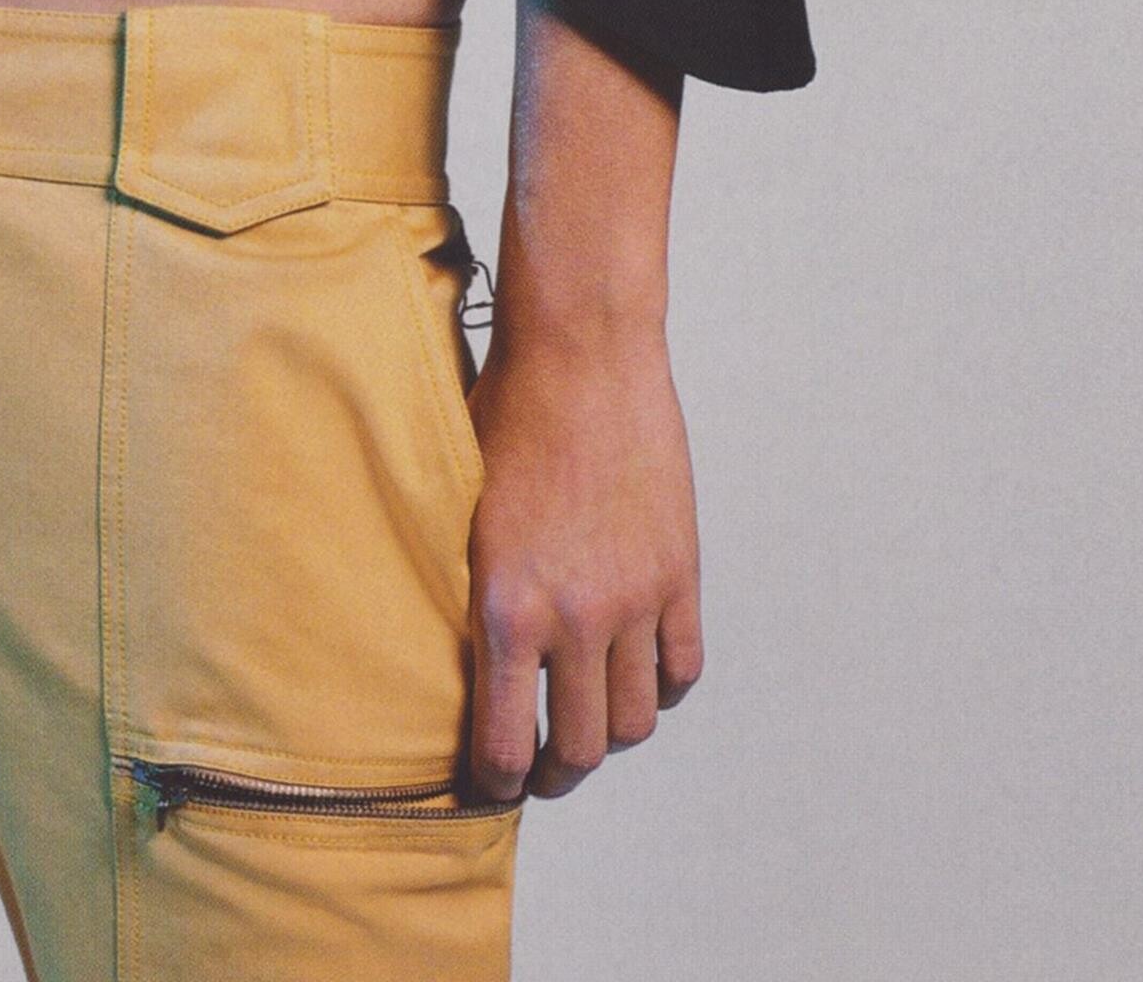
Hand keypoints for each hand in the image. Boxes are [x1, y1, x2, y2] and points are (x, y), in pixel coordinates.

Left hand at [462, 307, 701, 801]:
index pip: (503, 744)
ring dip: (608, 736)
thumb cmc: (505, 416)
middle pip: (578, 748)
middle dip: (554, 774)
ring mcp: (635, 599)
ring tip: (587, 725)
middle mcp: (575, 617)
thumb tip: (466, 659)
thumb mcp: (462, 512)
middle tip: (539, 771)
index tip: (487, 788)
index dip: (494, 783)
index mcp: (507, 606)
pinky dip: (660, 688)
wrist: (580, 353)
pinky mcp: (679, 573)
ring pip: (634, 721)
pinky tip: (635, 674)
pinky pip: (681, 668)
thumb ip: (474, 592)